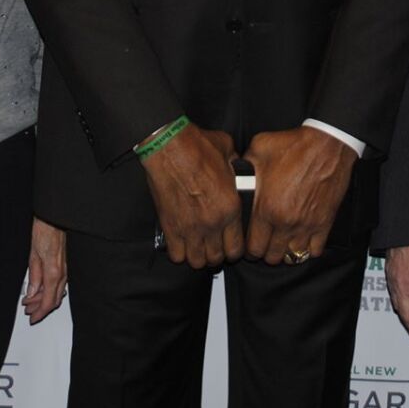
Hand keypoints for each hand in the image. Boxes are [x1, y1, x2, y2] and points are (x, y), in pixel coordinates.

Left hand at [23, 217, 67, 322]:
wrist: (54, 218)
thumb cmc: (45, 231)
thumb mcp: (33, 255)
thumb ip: (34, 276)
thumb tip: (32, 292)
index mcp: (54, 272)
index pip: (48, 301)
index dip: (40, 312)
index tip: (32, 317)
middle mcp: (62, 273)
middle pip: (54, 299)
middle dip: (40, 308)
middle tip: (28, 310)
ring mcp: (66, 269)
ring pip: (57, 292)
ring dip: (44, 299)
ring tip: (31, 301)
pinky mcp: (65, 265)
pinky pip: (59, 284)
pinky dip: (49, 290)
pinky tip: (41, 290)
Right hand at [139, 123, 242, 268]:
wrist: (169, 146)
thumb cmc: (198, 146)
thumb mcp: (229, 153)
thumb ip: (236, 167)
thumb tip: (240, 169)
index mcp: (231, 207)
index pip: (238, 247)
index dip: (234, 249)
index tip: (230, 244)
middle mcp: (213, 222)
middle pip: (217, 258)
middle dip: (216, 254)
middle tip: (212, 246)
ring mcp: (190, 228)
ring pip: (197, 261)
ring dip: (198, 256)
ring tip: (197, 246)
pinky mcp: (170, 227)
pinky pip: (176, 255)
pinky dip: (179, 252)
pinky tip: (181, 243)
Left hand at [243, 127, 355, 264]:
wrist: (327, 144)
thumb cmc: (294, 146)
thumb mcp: (259, 149)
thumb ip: (244, 167)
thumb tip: (235, 175)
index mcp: (266, 207)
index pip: (253, 246)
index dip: (248, 249)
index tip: (248, 245)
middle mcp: (285, 221)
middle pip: (271, 256)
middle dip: (264, 253)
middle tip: (263, 244)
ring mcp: (306, 225)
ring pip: (292, 257)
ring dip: (284, 253)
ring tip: (281, 243)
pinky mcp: (324, 223)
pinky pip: (314, 251)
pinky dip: (307, 249)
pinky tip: (301, 240)